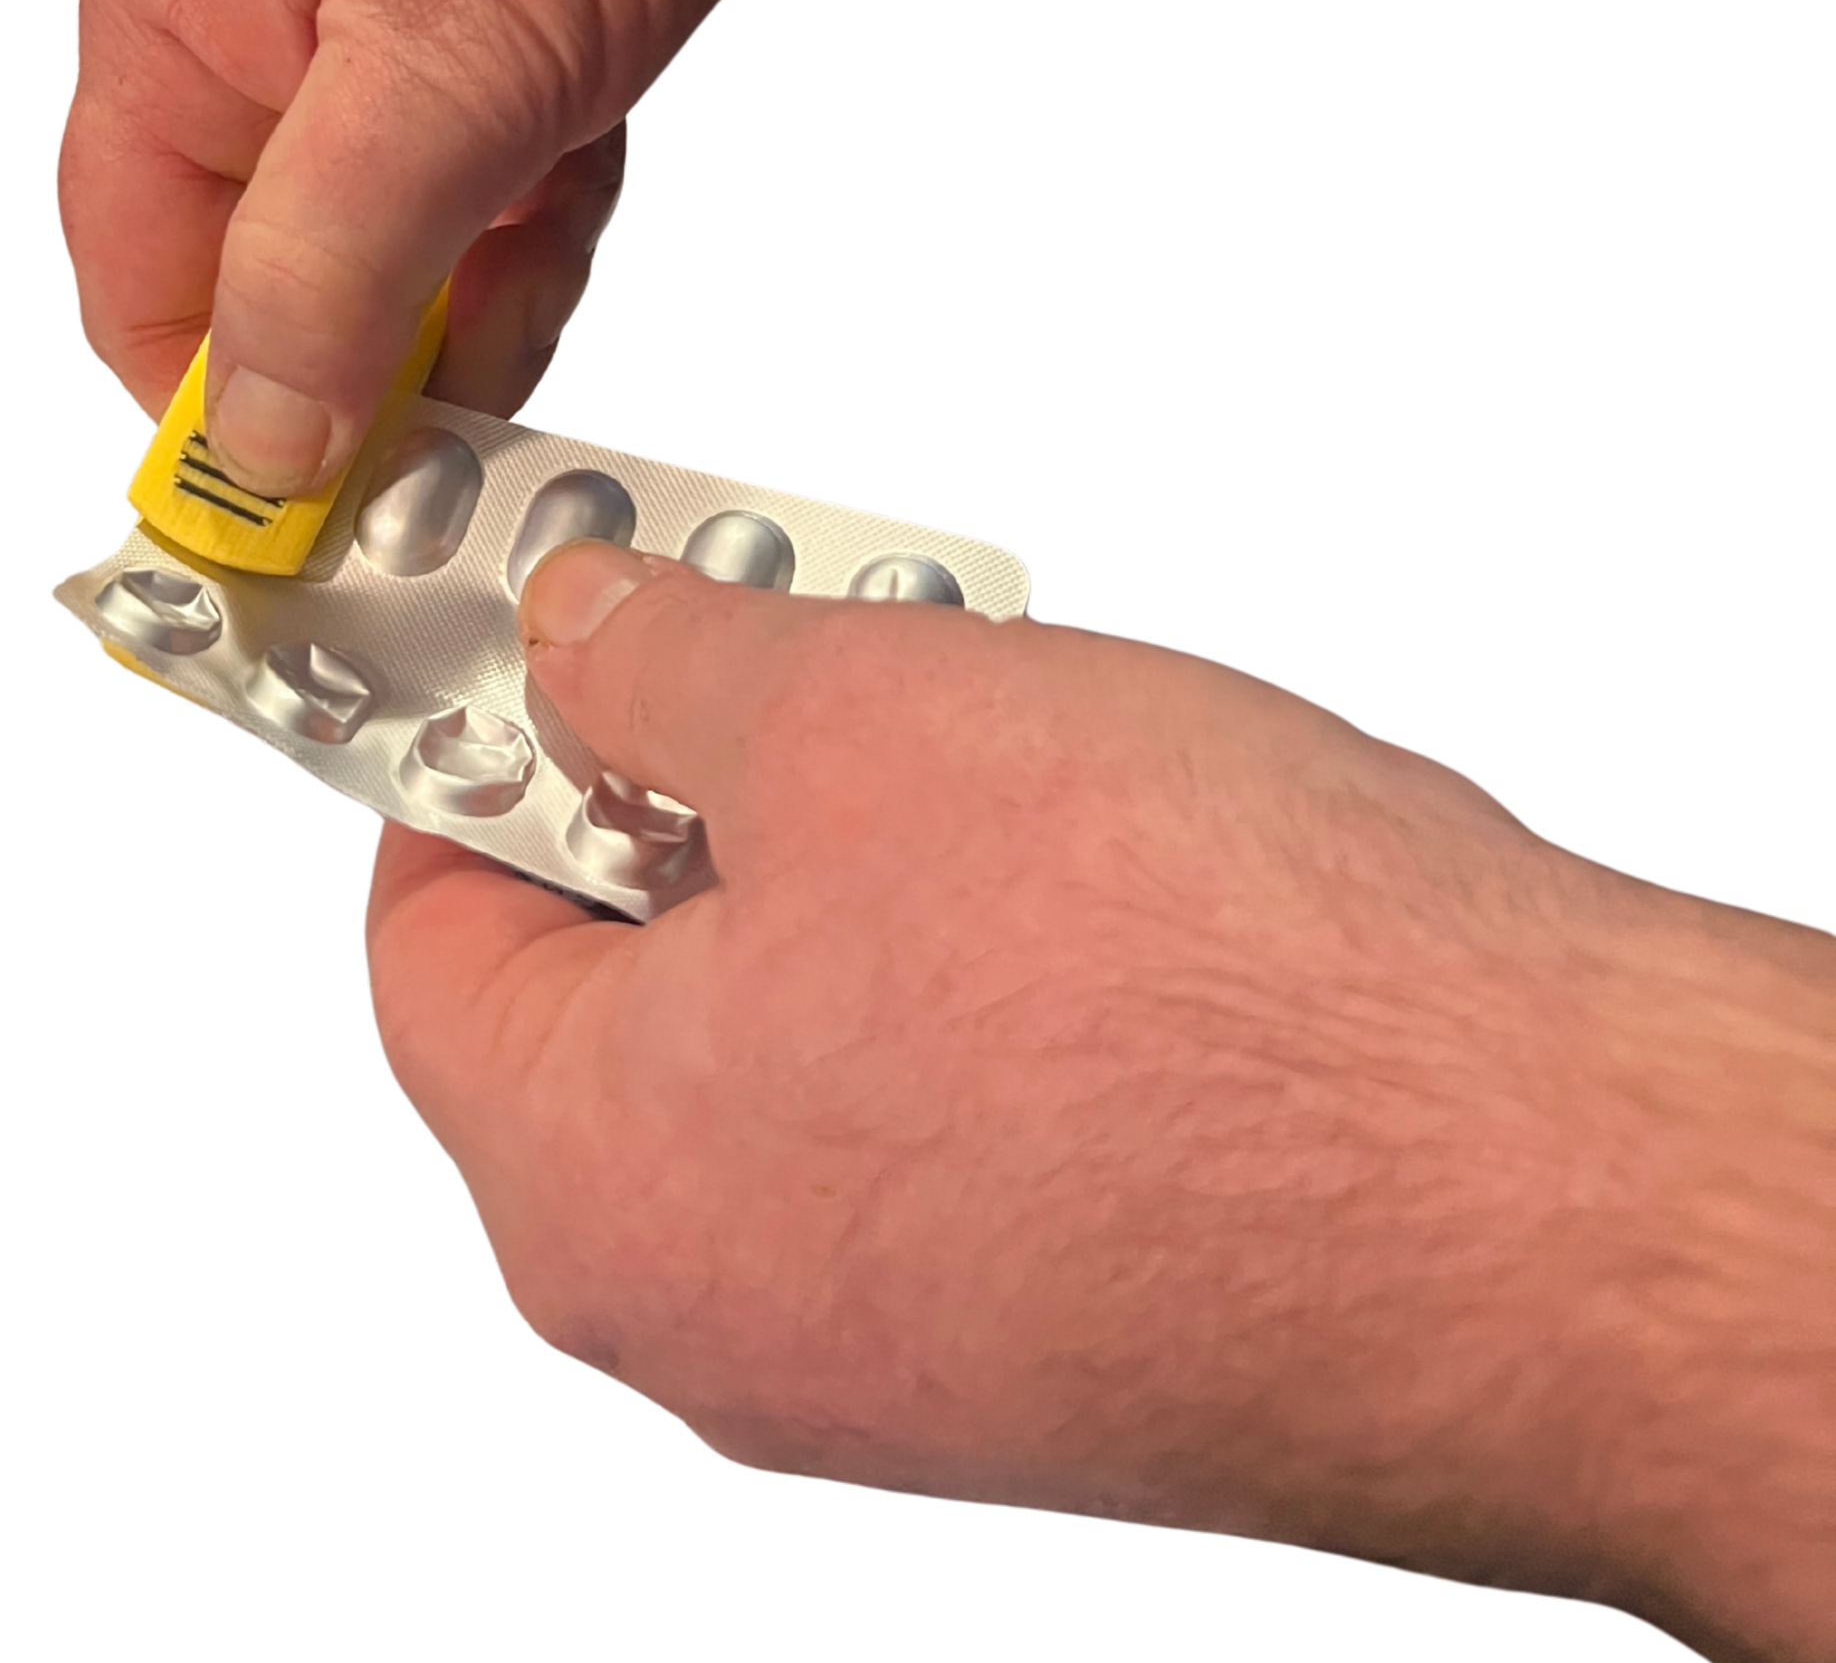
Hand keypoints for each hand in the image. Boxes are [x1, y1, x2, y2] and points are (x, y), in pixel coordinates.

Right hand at [57, 0, 938, 479]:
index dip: (207, 419)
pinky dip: (548, 226)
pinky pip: (509, 181)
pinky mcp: (531, 12)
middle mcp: (273, 12)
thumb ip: (326, 267)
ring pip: (409, 238)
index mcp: (178, 11)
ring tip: (541, 298)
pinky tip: (587, 201)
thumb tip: (246, 439)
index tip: (303, 529)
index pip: (138, 283)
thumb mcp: (439, 58)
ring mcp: (409, 9)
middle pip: (275, 276)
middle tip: (460, 447)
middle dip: (365, 368)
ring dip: (478, 301)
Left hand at [365, 544, 1834, 1653]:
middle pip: (632, 1003)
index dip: (490, 748)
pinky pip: (957, 1133)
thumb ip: (665, 661)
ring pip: (813, 1056)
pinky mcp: (1070, 1364)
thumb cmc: (1195, 988)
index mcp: (598, 1185)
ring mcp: (905, 1369)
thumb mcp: (862, 710)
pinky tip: (1107, 872)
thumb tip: (582, 631)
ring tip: (993, 722)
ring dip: (871, 872)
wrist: (1526, 1205)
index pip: (433, 943)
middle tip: (807, 637)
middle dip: (712, 790)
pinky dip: (988, 988)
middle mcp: (723, 1326)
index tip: (558, 643)